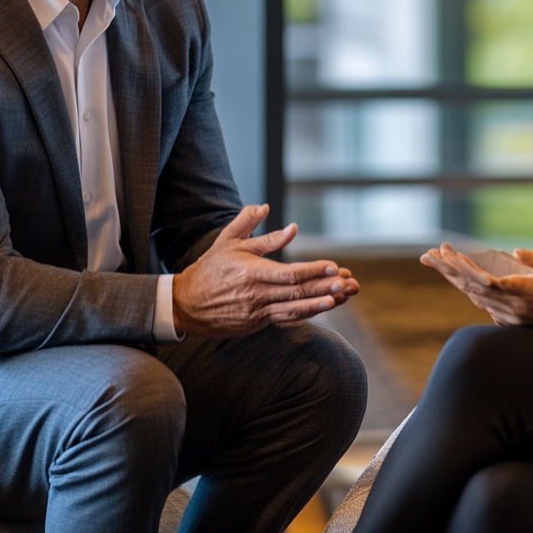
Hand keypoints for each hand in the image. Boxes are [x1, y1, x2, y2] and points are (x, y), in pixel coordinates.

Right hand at [172, 204, 358, 336]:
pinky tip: (320, 309)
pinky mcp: (256, 324)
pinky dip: (304, 315)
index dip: (313, 270)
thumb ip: (250, 224)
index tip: (333, 266)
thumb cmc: (210, 268)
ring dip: (319, 305)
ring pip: (294, 310)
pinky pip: (285, 320)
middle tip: (347, 283)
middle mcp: (255, 295)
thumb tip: (268, 207)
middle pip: (296, 292)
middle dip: (324, 288)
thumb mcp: (228, 241)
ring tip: (340, 299)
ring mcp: (256, 313)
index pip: (289, 273)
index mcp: (250, 272)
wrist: (185, 303)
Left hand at [420, 244, 532, 337]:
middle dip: (447, 270)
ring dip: (455, 279)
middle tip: (427, 255)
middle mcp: (511, 307)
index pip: (481, 279)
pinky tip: (461, 283)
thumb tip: (515, 251)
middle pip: (470, 287)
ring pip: (474, 296)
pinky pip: (484, 305)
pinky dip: (469, 291)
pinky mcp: (514, 320)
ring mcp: (511, 316)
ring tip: (438, 263)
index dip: (460, 266)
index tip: (444, 252)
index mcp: (521, 293)